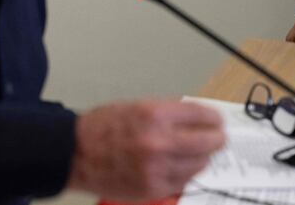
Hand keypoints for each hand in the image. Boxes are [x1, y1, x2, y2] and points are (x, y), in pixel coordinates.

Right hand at [67, 100, 224, 200]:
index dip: (215, 118)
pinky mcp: (153, 188)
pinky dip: (186, 172)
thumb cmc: (103, 127)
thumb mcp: (139, 106)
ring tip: (198, 152)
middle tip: (218, 137)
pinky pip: (184, 181)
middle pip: (209, 142)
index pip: (203, 115)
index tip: (218, 120)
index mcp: (156, 114)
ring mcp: (157, 168)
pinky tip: (181, 165)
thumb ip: (170, 112)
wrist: (76, 153)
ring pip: (200, 164)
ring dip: (203, 157)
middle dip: (217, 138)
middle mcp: (159, 141)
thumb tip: (198, 118)